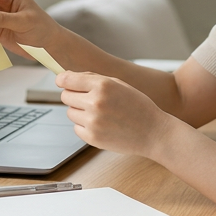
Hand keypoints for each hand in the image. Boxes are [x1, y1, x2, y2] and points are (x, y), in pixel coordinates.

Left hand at [58, 71, 179, 159]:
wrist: (153, 132)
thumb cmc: (137, 106)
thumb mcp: (119, 84)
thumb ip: (93, 79)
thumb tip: (67, 77)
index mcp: (103, 85)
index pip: (68, 80)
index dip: (62, 80)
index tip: (61, 81)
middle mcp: (95, 102)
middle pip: (65, 96)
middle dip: (73, 96)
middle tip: (88, 100)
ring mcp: (93, 122)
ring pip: (70, 113)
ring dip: (80, 112)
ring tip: (100, 114)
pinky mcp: (92, 138)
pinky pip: (76, 128)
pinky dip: (85, 127)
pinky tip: (102, 125)